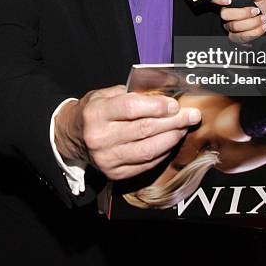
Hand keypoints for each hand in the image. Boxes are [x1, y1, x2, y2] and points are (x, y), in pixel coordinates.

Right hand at [54, 85, 200, 179]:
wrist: (74, 136)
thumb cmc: (95, 110)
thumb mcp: (107, 94)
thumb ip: (134, 93)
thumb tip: (166, 92)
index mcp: (97, 113)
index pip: (132, 108)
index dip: (157, 106)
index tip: (175, 104)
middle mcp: (100, 137)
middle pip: (144, 129)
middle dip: (173, 121)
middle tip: (191, 115)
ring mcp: (107, 158)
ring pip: (148, 149)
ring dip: (171, 138)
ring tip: (184, 128)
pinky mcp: (115, 173)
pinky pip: (146, 164)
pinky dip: (162, 152)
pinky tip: (171, 141)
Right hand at [211, 0, 265, 42]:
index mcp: (231, 4)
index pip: (215, 0)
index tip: (228, 0)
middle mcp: (228, 16)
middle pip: (225, 15)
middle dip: (243, 13)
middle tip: (256, 11)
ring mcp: (231, 29)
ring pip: (234, 26)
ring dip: (252, 23)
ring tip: (263, 19)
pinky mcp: (237, 40)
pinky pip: (241, 37)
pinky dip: (254, 32)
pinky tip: (263, 27)